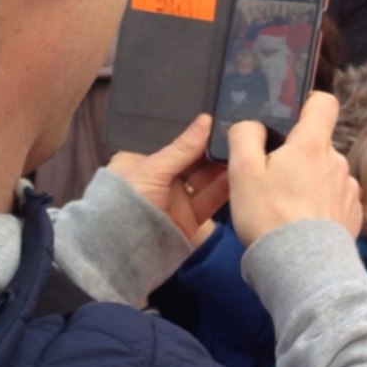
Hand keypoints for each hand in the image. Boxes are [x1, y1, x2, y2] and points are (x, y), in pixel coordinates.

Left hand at [107, 114, 229, 244]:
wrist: (123, 252)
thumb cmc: (126, 201)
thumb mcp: (152, 169)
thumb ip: (182, 147)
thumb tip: (206, 119)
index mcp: (142, 159)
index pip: (171, 138)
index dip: (192, 128)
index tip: (216, 115)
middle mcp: (160, 177)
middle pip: (191, 157)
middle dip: (211, 145)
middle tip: (237, 128)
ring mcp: (176, 198)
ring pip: (205, 177)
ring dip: (222, 165)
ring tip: (244, 145)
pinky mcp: (191, 217)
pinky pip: (211, 198)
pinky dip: (225, 187)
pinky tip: (241, 171)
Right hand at [226, 91, 360, 245]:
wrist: (303, 268)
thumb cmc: (270, 217)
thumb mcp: (242, 172)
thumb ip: (244, 136)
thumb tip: (252, 125)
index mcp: (312, 144)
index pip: (323, 103)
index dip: (307, 104)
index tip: (290, 120)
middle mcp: (337, 161)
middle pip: (318, 144)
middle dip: (298, 155)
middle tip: (273, 179)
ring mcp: (348, 188)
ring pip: (326, 173)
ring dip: (310, 182)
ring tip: (287, 207)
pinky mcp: (353, 214)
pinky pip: (335, 199)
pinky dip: (321, 206)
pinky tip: (304, 223)